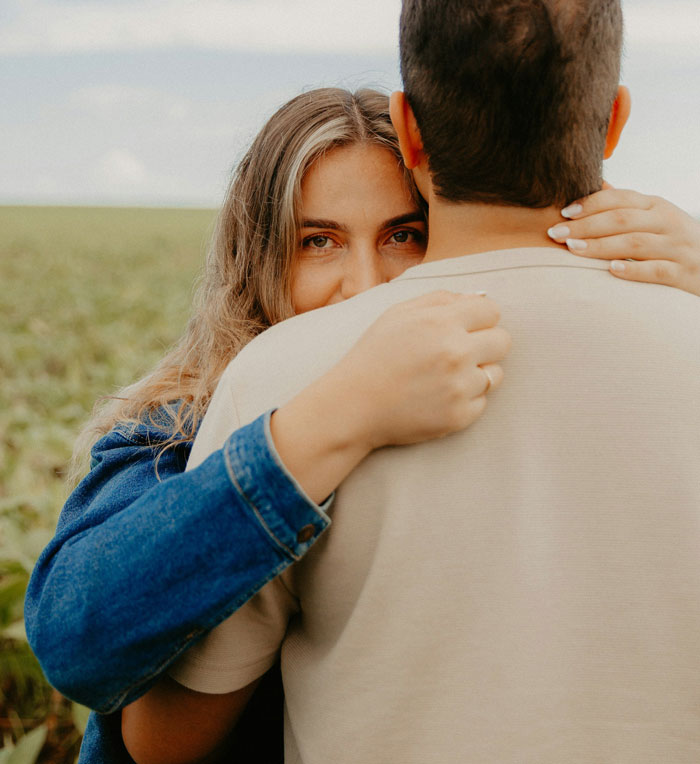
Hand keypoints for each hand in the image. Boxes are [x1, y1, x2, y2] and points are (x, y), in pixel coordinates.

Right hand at [271, 290, 510, 504]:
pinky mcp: (459, 416)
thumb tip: (476, 297)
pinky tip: (438, 398)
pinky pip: (482, 402)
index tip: (465, 329)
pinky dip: (465, 400)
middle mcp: (455, 353)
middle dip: (486, 344)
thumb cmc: (374, 355)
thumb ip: (440, 299)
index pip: (492, 311)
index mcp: (441, 322)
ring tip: (445, 378)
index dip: (479, 319)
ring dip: (476, 374)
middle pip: (503, 341)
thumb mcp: (398, 314)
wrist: (353, 406)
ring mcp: (459, 387)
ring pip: (495, 374)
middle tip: (460, 353)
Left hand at [546, 189, 699, 296]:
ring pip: (635, 243)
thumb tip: (598, 185)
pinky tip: (611, 270)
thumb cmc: (675, 243)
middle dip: (585, 225)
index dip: (590, 204)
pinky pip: (657, 271)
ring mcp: (678, 248)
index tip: (563, 213)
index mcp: (657, 206)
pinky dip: (633, 270)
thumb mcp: (656, 218)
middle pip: (622, 219)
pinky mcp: (685, 274)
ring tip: (573, 249)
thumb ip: (628, 205)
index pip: (621, 198)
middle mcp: (668, 222)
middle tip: (556, 233)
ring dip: (600, 246)